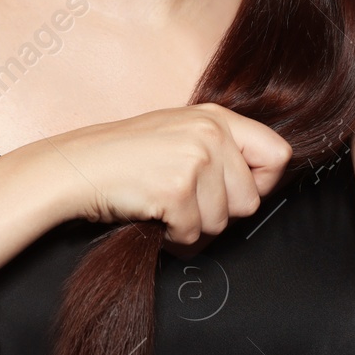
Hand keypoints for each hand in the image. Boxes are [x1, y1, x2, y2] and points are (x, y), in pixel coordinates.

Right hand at [39, 103, 292, 253]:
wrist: (76, 168)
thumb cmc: (123, 157)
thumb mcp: (179, 133)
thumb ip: (220, 149)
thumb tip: (260, 186)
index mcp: (216, 117)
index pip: (278, 155)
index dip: (262, 183)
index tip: (233, 192)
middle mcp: (211, 132)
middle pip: (250, 200)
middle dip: (219, 214)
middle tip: (184, 202)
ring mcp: (195, 159)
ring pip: (222, 222)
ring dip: (192, 227)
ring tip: (163, 206)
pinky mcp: (176, 189)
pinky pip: (192, 233)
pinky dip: (172, 237)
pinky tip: (153, 215)